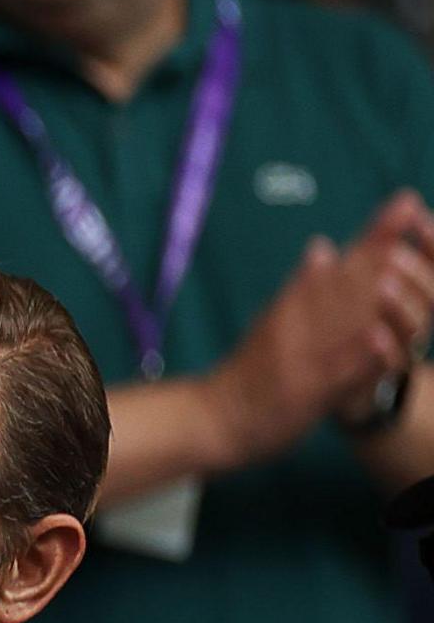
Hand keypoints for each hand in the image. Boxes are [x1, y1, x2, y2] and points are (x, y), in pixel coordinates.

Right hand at [209, 190, 433, 462]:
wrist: (214, 419)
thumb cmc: (248, 374)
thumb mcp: (272, 325)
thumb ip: (301, 290)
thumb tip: (322, 246)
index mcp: (291, 308)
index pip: (341, 265)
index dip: (375, 236)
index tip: (406, 203)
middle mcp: (294, 325)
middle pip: (344, 282)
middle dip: (380, 248)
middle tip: (409, 210)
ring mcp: (299, 358)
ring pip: (340, 321)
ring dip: (373, 290)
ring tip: (402, 259)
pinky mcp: (301, 394)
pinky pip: (335, 373)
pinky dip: (358, 355)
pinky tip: (380, 339)